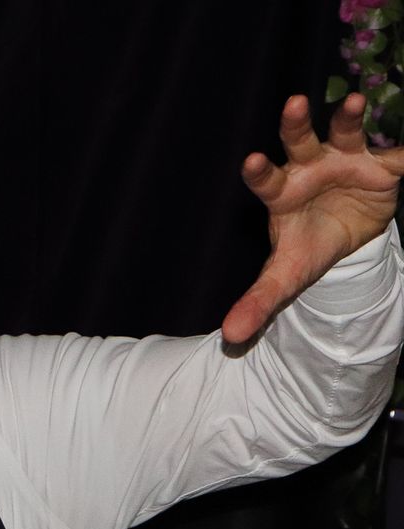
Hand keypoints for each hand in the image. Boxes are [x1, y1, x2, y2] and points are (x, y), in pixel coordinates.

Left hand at [223, 93, 403, 343]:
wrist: (347, 238)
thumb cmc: (308, 246)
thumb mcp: (285, 276)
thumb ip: (258, 301)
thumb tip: (231, 337)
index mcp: (282, 192)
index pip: (265, 180)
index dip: (260, 171)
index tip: (252, 161)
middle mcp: (310, 167)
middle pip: (299, 141)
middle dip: (295, 124)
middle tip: (293, 103)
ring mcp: (346, 159)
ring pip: (345, 132)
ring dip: (348, 117)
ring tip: (352, 101)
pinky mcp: (383, 164)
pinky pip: (399, 153)